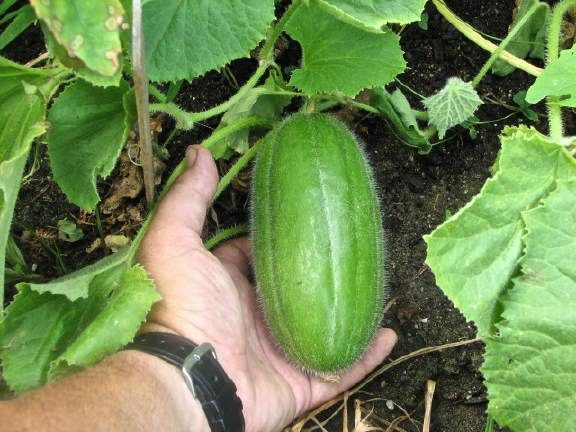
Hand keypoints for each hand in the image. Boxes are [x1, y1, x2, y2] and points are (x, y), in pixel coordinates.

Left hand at [139, 145, 396, 431]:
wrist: (193, 384)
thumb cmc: (183, 309)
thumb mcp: (176, 242)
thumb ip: (188, 199)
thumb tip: (199, 152)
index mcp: (230, 286)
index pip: (257, 254)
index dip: (277, 234)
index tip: (305, 214)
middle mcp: (257, 317)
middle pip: (298, 288)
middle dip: (322, 268)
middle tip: (352, 243)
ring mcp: (282, 352)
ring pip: (325, 326)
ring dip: (351, 309)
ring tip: (377, 283)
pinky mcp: (302, 383)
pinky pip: (342, 368)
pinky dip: (366, 354)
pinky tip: (389, 333)